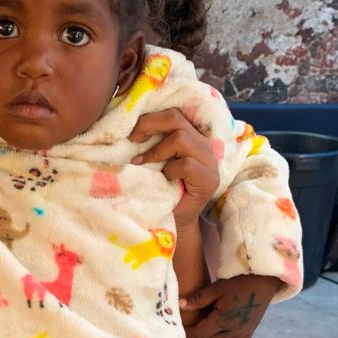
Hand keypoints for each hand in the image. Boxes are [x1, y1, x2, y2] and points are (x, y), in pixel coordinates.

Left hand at [130, 108, 219, 226]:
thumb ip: (153, 144)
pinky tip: (165, 179)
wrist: (175, 223)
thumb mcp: (156, 163)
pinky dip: (170, 169)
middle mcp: (204, 146)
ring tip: (143, 163)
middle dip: (149, 124)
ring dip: (157, 151)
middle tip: (132, 138)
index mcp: (193, 138)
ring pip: (181, 138)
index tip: (131, 131)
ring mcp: (210, 162)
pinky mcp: (209, 179)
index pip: (174, 114)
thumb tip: (127, 128)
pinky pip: (186, 164)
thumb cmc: (162, 192)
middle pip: (177, 118)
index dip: (151, 117)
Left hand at [181, 274, 281, 337]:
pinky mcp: (249, 332)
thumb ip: (199, 299)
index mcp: (222, 320)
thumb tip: (179, 305)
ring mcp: (241, 333)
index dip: (187, 337)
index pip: (200, 333)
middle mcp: (231, 331)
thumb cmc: (239, 283)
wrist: (265, 282)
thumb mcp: (218, 288)